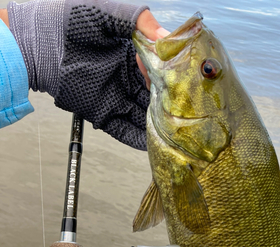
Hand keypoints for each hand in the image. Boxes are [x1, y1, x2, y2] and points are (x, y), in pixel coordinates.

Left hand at [7, 0, 166, 149]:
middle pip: (156, 97)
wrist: (36, 41)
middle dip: (170, 104)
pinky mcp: (102, 113)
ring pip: (144, 116)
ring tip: (178, 133)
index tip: (181, 80)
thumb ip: (137, 20)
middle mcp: (127, 79)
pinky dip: (138, 139)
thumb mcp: (107, 10)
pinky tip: (155, 145)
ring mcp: (115, 98)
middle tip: (188, 112)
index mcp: (132, 55)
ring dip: (159, 125)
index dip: (171, 76)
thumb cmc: (67, 18)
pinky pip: (124, 130)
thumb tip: (166, 36)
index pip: (160, 70)